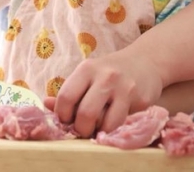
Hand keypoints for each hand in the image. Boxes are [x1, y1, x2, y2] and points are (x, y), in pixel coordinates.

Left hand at [45, 46, 164, 137]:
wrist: (146, 61)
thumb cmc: (111, 71)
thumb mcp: (88, 74)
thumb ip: (69, 90)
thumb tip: (47, 104)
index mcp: (87, 68)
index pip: (66, 98)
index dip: (62, 115)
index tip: (66, 120)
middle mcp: (105, 76)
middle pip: (85, 114)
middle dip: (80, 128)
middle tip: (82, 128)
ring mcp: (124, 88)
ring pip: (105, 123)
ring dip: (98, 131)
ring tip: (98, 127)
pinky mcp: (140, 100)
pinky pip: (122, 124)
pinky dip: (114, 128)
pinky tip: (113, 121)